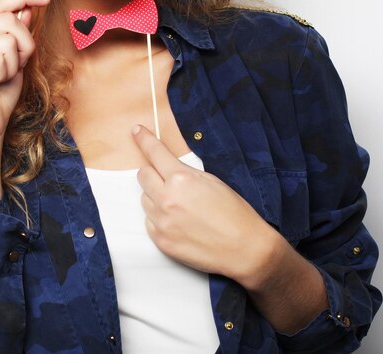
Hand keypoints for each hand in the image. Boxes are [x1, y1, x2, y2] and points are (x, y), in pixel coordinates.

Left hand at [133, 124, 278, 286]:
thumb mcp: (212, 181)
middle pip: (143, 175)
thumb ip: (185, 172)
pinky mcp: (160, 241)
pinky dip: (159, 219)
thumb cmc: (234, 213)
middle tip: (168, 180)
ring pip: (145, 199)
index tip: (136, 131)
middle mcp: (167, 198)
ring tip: (180, 206)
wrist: (246, 250)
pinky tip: (179, 223)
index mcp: (181, 179)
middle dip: (153, 173)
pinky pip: (149, 221)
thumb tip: (166, 165)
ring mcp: (162, 221)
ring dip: (156, 197)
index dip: (143, 139)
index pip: (154, 153)